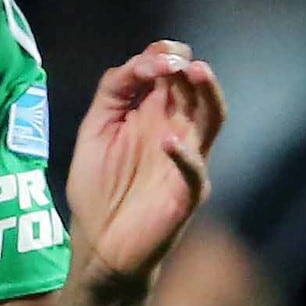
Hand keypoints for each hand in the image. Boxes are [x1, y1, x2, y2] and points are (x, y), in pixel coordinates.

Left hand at [66, 43, 226, 292]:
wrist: (98, 246)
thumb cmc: (97, 188)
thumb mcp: (94, 132)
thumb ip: (111, 95)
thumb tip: (136, 64)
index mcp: (153, 114)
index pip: (170, 75)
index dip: (161, 60)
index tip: (144, 62)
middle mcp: (177, 130)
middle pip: (193, 89)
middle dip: (183, 68)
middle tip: (171, 59)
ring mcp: (186, 161)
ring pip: (211, 119)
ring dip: (205, 94)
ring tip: (194, 72)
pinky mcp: (186, 193)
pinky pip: (195, 171)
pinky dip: (185, 155)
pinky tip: (168, 141)